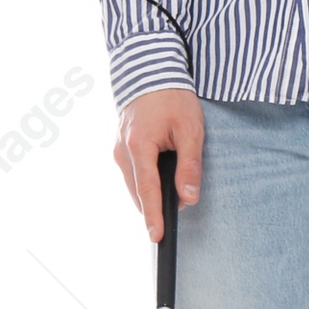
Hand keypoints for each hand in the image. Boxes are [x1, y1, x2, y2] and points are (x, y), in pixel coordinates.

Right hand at [114, 87, 203, 240]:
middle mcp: (122, 152)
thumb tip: (188, 197)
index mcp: (138, 146)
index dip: (153, 216)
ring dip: (151, 193)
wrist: (150, 72)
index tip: (156, 237)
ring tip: (172, 191)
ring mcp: (118, 150)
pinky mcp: (119, 148)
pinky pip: (133, 174)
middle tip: (177, 210)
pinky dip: (145, 181)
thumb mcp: (190, 130)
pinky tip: (160, 178)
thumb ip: (189, 165)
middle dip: (155, 206)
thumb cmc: (172, 98)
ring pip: (134, 185)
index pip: (147, 190)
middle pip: (139, 192)